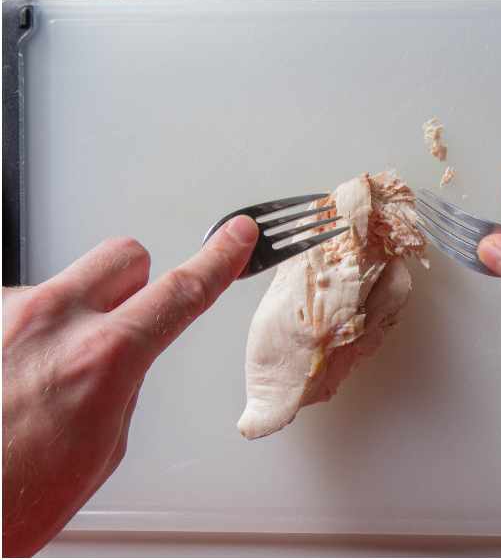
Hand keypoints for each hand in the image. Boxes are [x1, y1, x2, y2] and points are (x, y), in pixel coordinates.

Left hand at [2, 217, 256, 556]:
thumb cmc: (5, 506)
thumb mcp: (97, 455)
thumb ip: (120, 388)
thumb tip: (121, 364)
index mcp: (101, 358)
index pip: (181, 290)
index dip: (218, 259)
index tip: (235, 237)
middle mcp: (48, 322)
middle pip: (123, 257)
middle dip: (132, 284)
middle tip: (120, 322)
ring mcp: (1, 316)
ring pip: (59, 288)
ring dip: (62, 323)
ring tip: (34, 383)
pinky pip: (13, 312)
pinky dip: (16, 342)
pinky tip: (6, 384)